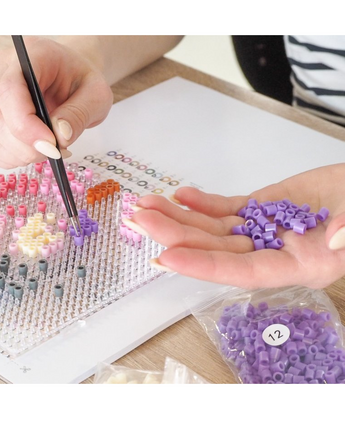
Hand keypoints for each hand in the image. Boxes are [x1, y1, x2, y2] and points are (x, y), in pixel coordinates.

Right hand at [0, 36, 112, 167]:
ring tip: (47, 150)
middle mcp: (1, 70)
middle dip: (26, 147)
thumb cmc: (81, 81)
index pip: (10, 90)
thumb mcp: (96, 95)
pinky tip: (31, 151)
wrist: (71, 78)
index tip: (51, 146)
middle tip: (55, 152)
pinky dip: (10, 158)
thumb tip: (60, 137)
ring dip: (19, 155)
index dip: (26, 125)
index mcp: (29, 55)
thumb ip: (79, 114)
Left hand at [124, 164, 344, 288]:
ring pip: (213, 228)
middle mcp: (272, 252)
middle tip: (141, 220)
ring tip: (147, 204)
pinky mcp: (260, 209)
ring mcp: (262, 229)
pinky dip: (202, 203)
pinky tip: (180, 195)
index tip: (167, 257)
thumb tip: (336, 239)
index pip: (242, 271)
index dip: (204, 265)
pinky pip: (225, 209)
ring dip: (179, 217)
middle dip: (176, 235)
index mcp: (298, 266)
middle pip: (216, 248)